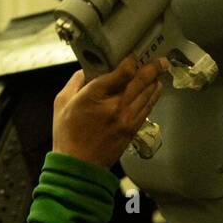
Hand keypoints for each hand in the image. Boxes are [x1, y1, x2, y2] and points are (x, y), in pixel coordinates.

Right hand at [52, 56, 169, 168]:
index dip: (131, 61)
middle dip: (153, 67)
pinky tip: (155, 91)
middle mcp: (115, 105)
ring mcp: (126, 118)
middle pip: (140, 80)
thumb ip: (75, 83)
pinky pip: (147, 109)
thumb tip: (85, 71)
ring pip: (147, 94)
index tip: (133, 56)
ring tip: (160, 73)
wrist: (78, 166)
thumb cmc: (67, 135)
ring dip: (155, 81)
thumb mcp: (61, 103)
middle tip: (161, 60)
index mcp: (95, 95)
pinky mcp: (132, 130)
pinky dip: (153, 98)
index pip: (122, 71)